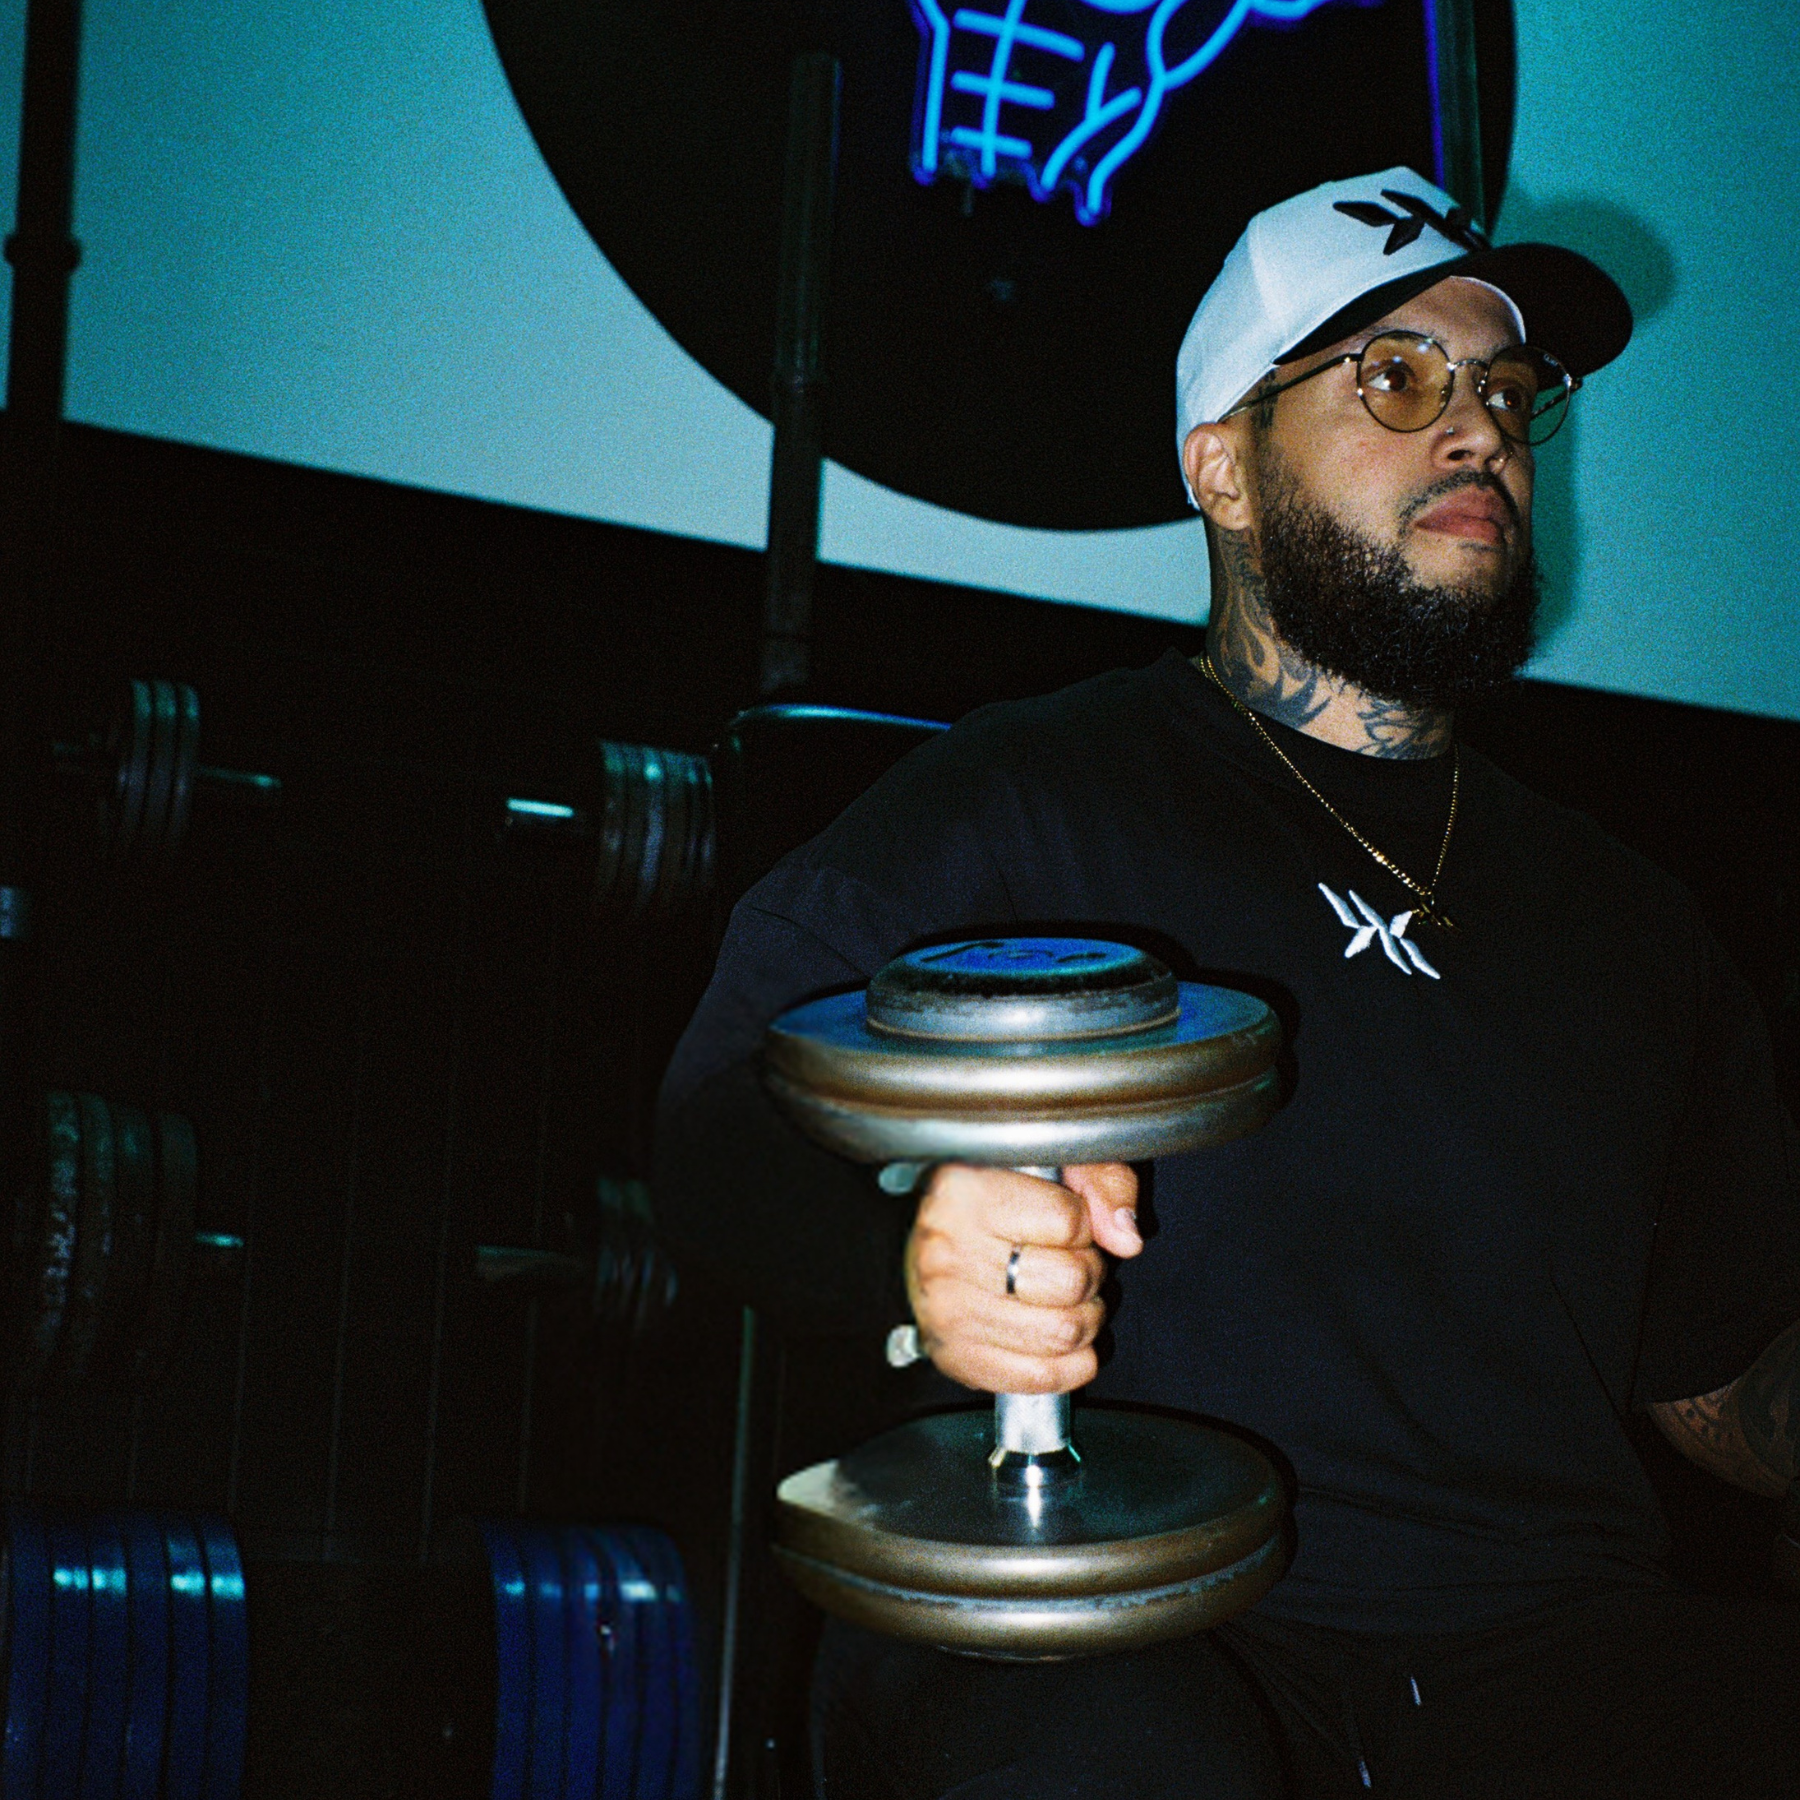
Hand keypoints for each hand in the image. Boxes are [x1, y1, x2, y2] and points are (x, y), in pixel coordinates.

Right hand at [903, 1163, 1141, 1393]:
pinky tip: (1064, 1341)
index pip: (1068, 1221)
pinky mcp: (954, 1356)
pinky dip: (1070, 1365)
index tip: (1068, 1225)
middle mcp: (946, 1251)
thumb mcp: (1053, 1163)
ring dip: (1084, 1319)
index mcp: (963, 1191)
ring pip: (1062, 1332)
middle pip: (1069, 1282)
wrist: (932, 1240)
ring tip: (1067, 1299)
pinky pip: (1040, 1377)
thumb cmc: (994, 1199)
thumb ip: (1102, 1183)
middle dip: (1089, 1275)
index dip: (1085, 1226)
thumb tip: (1126, 1238)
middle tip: (1072, 1266)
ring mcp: (946, 1309)